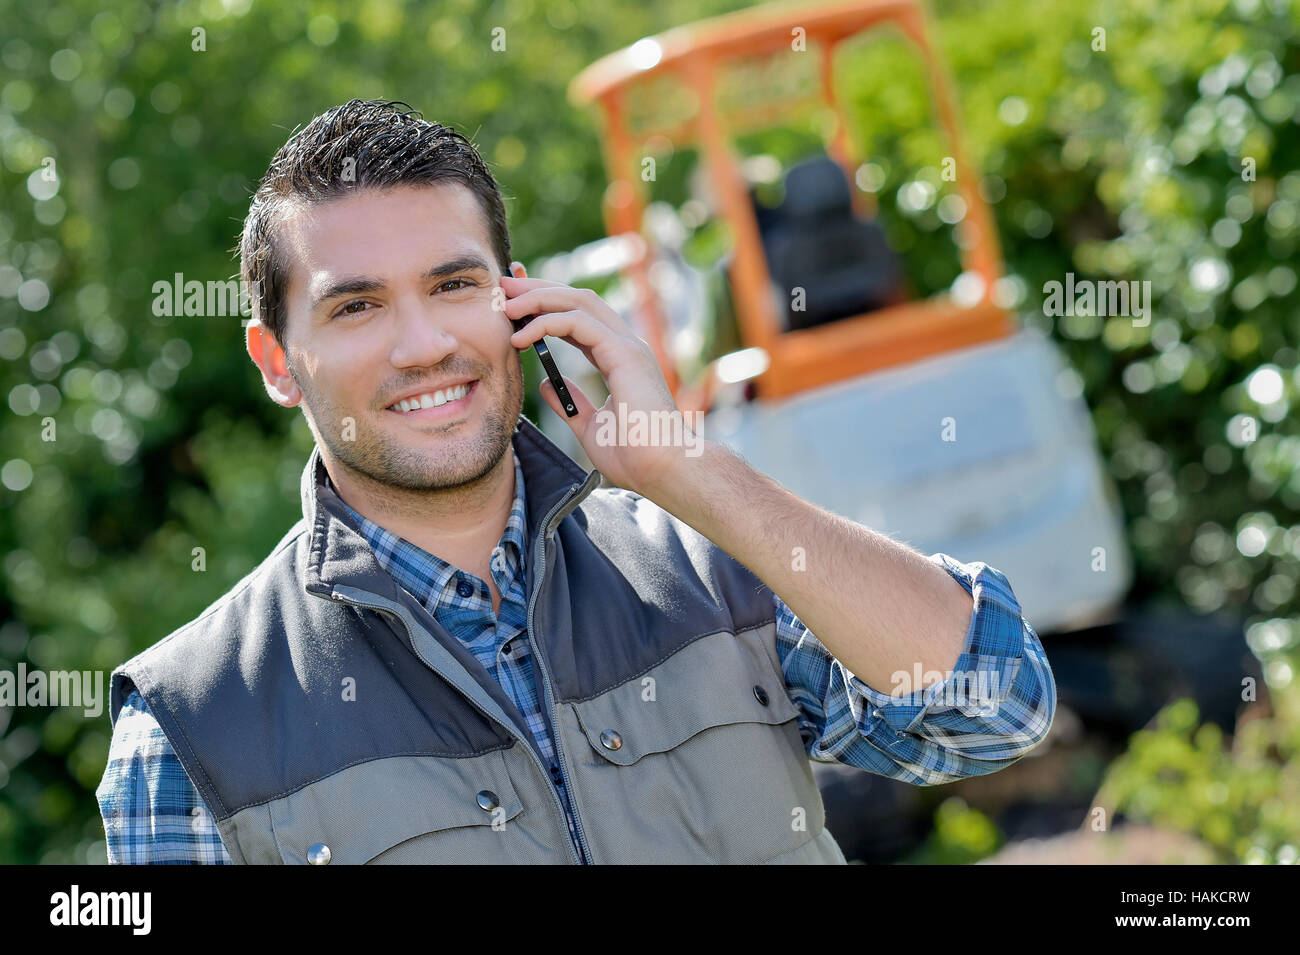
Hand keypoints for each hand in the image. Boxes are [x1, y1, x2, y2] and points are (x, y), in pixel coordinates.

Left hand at [500, 274, 697, 496]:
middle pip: (578, 299)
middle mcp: (626, 345)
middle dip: (538, 288)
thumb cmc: (635, 456)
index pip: (579, 317)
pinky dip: (547, 322)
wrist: (663, 470)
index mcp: (620, 358)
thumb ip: (570, 403)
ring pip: (579, 301)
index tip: (514, 303)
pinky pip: (579, 323)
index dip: (546, 304)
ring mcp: (628, 346)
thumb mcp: (590, 426)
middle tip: (504, 284)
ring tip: (507, 303)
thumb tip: (546, 384)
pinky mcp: (625, 354)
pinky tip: (522, 335)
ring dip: (539, 297)